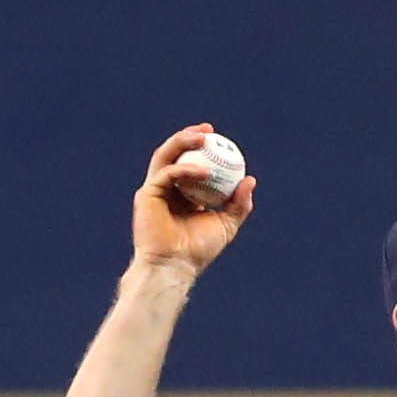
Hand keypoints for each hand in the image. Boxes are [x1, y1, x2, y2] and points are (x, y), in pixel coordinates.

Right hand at [132, 124, 253, 273]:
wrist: (176, 266)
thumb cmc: (198, 250)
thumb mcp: (226, 225)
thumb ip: (238, 204)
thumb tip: (250, 180)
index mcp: (183, 193)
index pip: (191, 163)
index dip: (203, 148)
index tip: (221, 140)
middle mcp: (166, 188)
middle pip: (175, 153)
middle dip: (190, 136)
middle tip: (209, 130)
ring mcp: (154, 189)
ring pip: (166, 156)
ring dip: (183, 142)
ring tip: (203, 137)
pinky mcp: (146, 194)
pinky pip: (167, 173)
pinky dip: (186, 169)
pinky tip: (204, 171)